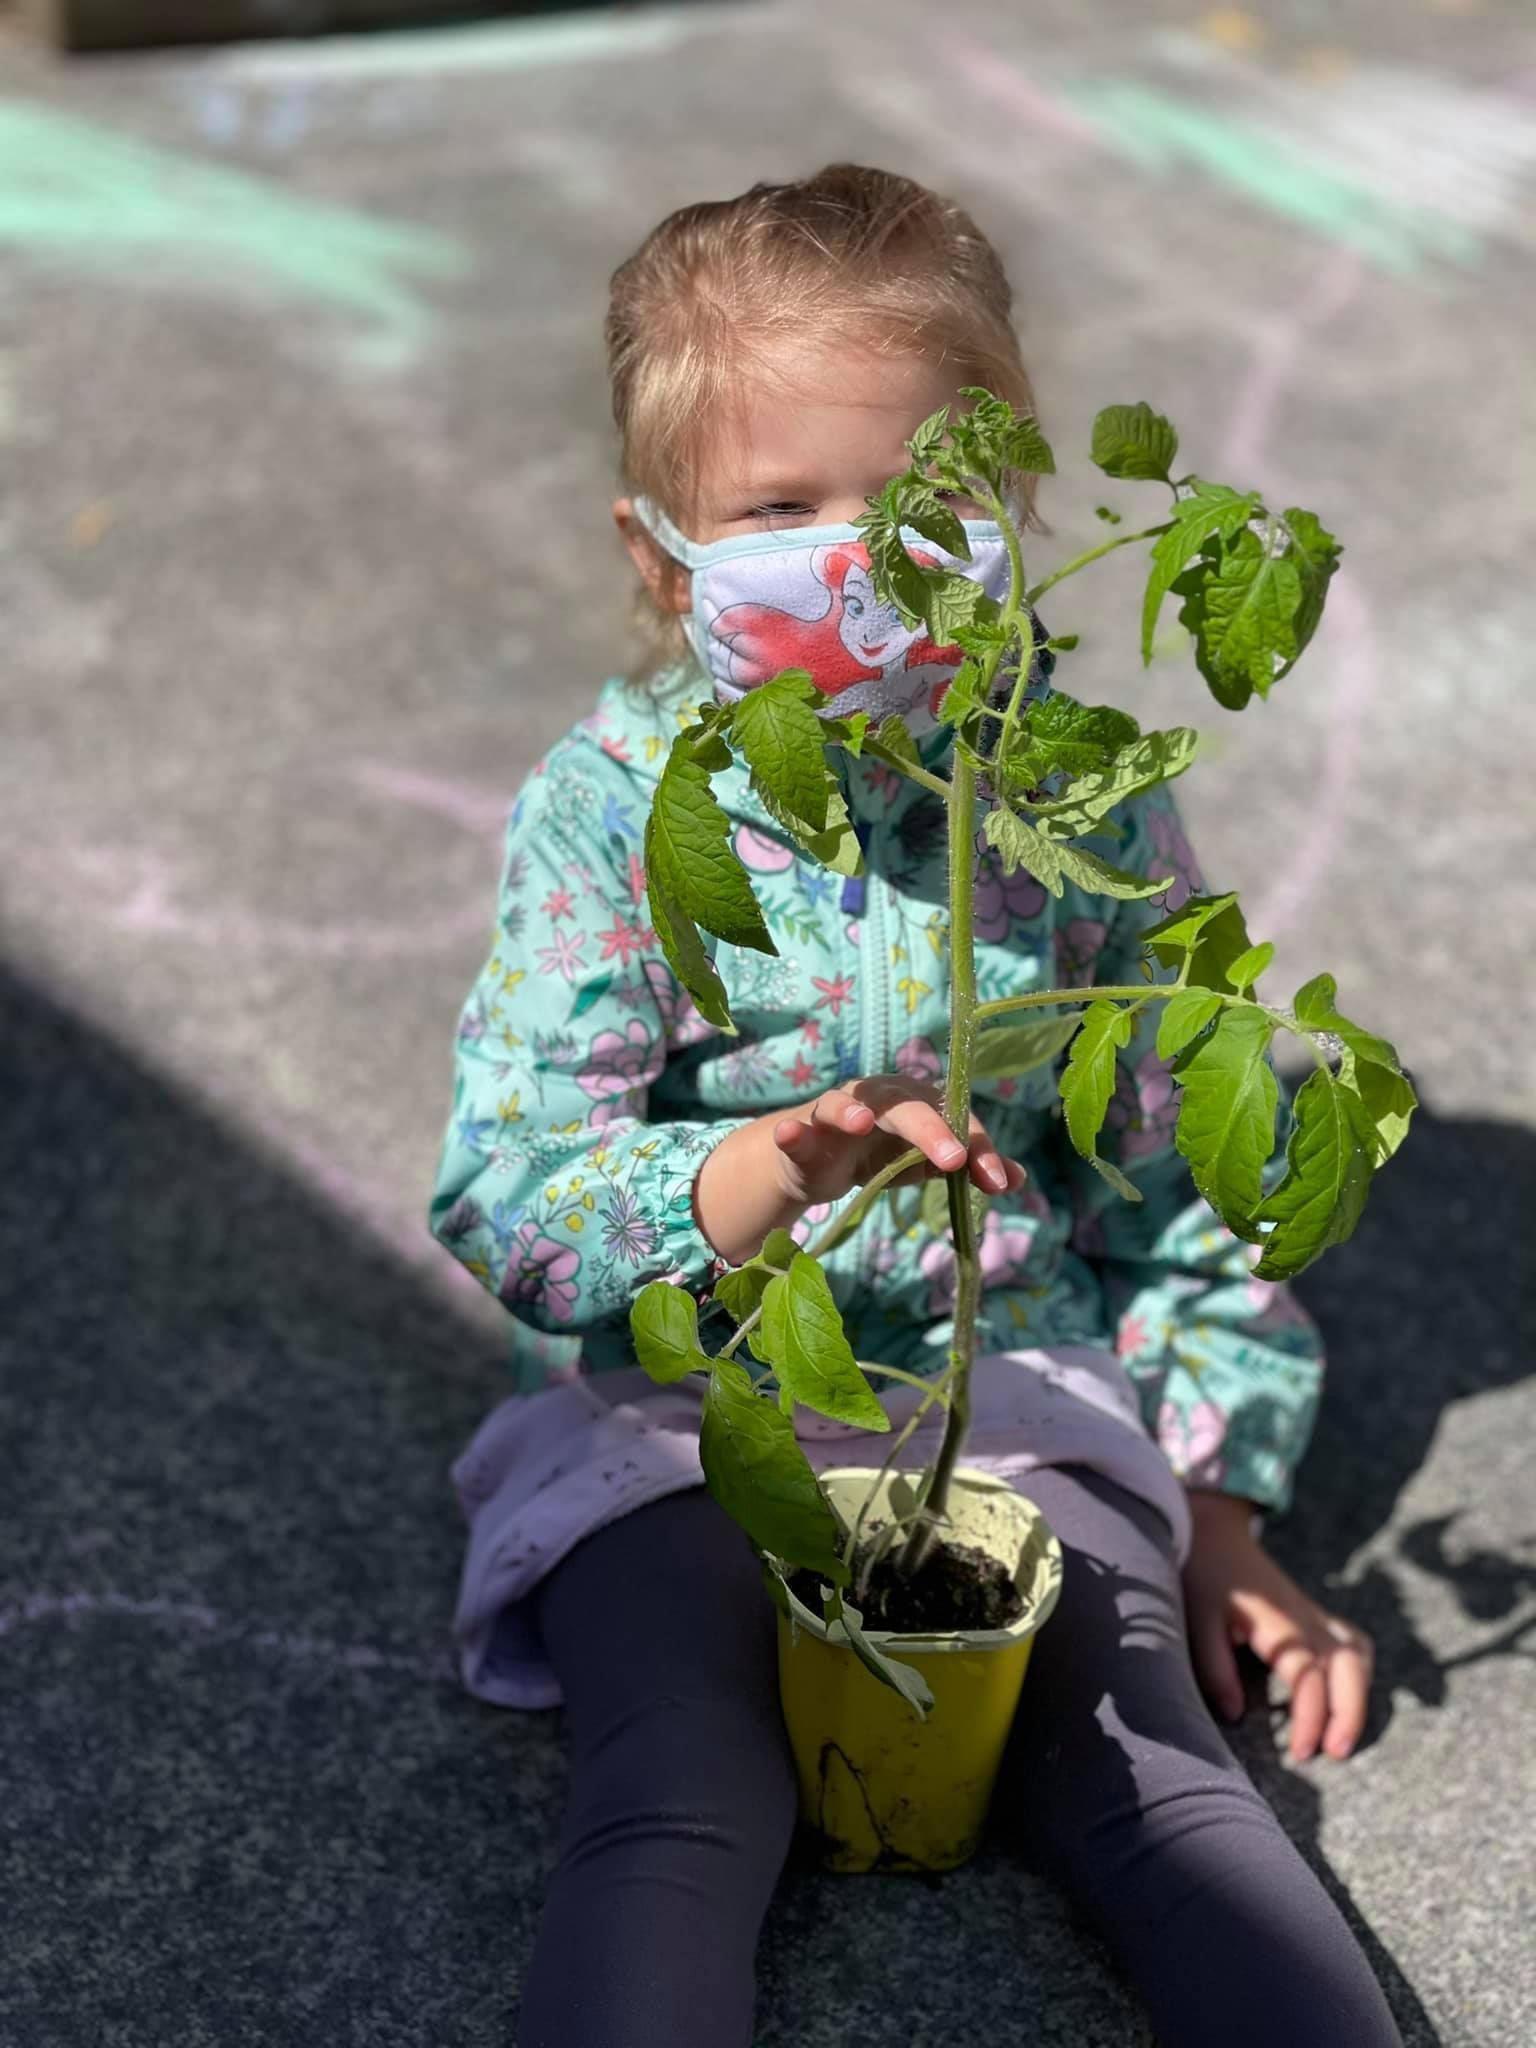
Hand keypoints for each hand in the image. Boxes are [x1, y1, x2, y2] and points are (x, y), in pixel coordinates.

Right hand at [771, 1075, 1026, 1209]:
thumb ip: (969, 1167)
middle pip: (907, 1106)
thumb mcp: (927, 1163)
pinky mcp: (802, 1134)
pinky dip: (792, 1132)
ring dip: (851, 1110)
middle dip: (931, 1131)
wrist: (819, 1163)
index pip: (956, 1119)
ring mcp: (836, 1112)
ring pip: (843, 1104)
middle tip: (954, 1160)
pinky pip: (796, 1131)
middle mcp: (879, 1097)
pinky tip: (789, 1133)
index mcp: (918, 1101)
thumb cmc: (882, 1156)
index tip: (999, 1182)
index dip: (979, 1148)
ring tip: (861, 1124)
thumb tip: (1019, 1178)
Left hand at [1183, 1490, 1374, 1761]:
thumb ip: (1216, 1668)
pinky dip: (1359, 1671)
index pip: (1308, 1676)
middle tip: (1336, 1753)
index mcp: (1277, 1622)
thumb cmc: (1203, 1577)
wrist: (1214, 1534)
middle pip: (1349, 1667)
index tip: (1303, 1753)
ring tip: (1342, 1737)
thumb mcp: (1198, 1620)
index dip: (1311, 1718)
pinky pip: (1353, 1642)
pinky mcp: (1315, 1616)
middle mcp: (1305, 1618)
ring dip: (1358, 1696)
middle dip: (1350, 1713)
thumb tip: (1235, 1715)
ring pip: (1357, 1655)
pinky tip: (1347, 1696)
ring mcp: (1314, 1615)